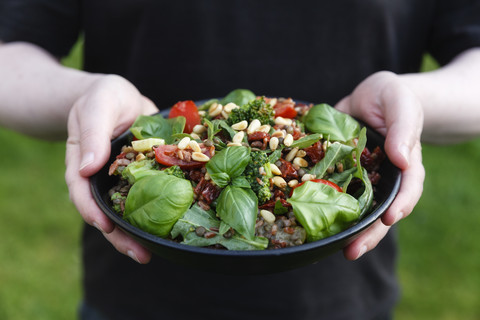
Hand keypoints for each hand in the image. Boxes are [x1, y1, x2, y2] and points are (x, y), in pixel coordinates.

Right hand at [65, 75, 157, 263]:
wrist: (121, 98)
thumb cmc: (103, 97)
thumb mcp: (98, 106)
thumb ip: (93, 133)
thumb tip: (87, 167)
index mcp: (83, 162)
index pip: (82, 191)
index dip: (91, 211)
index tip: (105, 227)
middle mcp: (101, 178)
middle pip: (105, 211)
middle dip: (120, 236)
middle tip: (140, 254)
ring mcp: (123, 180)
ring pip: (127, 211)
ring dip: (139, 232)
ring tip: (155, 251)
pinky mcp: (144, 178)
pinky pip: (150, 197)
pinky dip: (159, 211)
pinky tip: (174, 224)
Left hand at [334, 71, 424, 259]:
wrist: (370, 97)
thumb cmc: (392, 98)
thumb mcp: (401, 104)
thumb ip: (404, 128)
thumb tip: (401, 158)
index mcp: (404, 164)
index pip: (407, 189)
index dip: (400, 206)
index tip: (388, 219)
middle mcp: (383, 178)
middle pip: (381, 211)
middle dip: (368, 234)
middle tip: (351, 252)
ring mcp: (361, 179)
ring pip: (356, 209)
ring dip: (345, 230)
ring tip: (330, 248)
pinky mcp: (339, 174)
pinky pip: (332, 193)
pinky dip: (322, 207)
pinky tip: (308, 220)